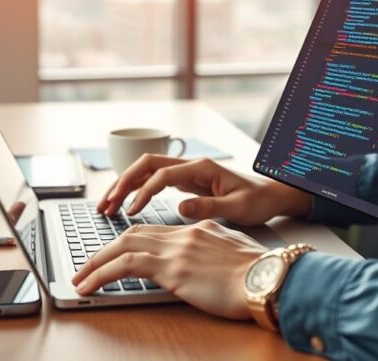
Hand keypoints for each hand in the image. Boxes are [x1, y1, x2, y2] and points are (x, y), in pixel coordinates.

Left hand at [71, 220, 266, 318]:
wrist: (269, 278)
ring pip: (123, 246)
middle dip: (106, 250)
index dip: (131, 241)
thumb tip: (203, 265)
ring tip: (80, 278)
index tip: (116, 253)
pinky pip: (125, 266)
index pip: (155, 231)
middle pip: (134, 234)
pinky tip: (89, 286)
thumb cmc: (260, 275)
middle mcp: (184, 234)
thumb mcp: (234, 256)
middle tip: (87, 265)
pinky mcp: (171, 269)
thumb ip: (213, 252)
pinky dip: (101, 274)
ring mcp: (176, 249)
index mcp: (200, 229)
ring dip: (96, 263)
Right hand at [96, 154, 311, 225]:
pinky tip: (125, 205)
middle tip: (105, 205)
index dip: (143, 192)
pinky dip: (136, 191)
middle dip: (122, 183)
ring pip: (146, 172)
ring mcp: (187, 173)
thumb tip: (181, 207)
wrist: (272, 195)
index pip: (162, 175)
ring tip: (106, 206)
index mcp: (202, 168)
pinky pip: (154, 182)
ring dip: (124, 186)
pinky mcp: (186, 183)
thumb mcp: (238, 207)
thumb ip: (209, 207)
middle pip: (146, 166)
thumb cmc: (258, 200)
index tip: (131, 211)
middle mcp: (191, 166)